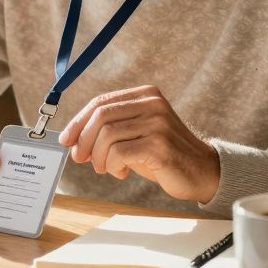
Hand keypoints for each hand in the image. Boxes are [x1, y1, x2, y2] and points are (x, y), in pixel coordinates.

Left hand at [58, 85, 220, 203]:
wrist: (201, 172)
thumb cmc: (163, 155)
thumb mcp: (136, 133)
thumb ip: (111, 129)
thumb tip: (73, 138)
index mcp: (146, 95)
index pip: (101, 102)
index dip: (78, 122)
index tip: (66, 140)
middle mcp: (152, 104)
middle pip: (100, 116)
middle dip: (84, 140)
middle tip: (81, 158)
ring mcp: (157, 123)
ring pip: (107, 136)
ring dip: (99, 157)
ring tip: (107, 168)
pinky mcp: (159, 145)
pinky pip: (119, 153)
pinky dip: (112, 166)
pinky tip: (122, 173)